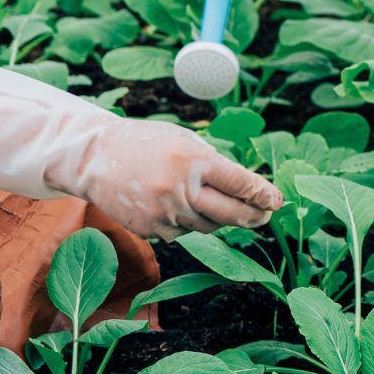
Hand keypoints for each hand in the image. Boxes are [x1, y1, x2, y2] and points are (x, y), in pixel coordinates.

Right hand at [0, 59, 281, 239]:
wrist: (95, 158)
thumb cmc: (147, 143)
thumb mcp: (184, 140)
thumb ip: (214, 163)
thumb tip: (249, 190)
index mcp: (193, 160)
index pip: (239, 183)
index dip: (262, 195)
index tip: (277, 201)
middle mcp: (180, 189)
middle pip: (231, 214)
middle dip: (253, 217)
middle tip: (265, 217)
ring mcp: (164, 213)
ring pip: (208, 227)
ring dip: (217, 219)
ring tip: (213, 203)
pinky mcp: (151, 230)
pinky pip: (183, 233)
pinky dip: (188, 222)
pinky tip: (176, 206)